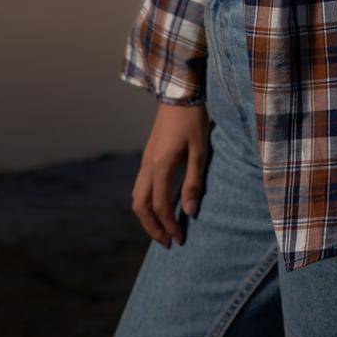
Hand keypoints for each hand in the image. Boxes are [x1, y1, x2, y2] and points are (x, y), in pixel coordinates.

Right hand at [131, 99, 211, 246]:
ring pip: (137, 197)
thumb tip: (189, 212)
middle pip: (141, 206)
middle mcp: (147, 166)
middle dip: (152, 228)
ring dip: (147, 217)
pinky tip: (159, 206)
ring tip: (162, 229)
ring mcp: (144, 161)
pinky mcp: (147, 156)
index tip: (179, 240)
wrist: (178, 94)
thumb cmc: (193, 120)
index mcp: (160, 166)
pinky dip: (146, 203)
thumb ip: (193, 182)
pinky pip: (140, 187)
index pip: (161, 206)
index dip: (169, 226)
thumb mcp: (200, 151)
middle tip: (167, 242)